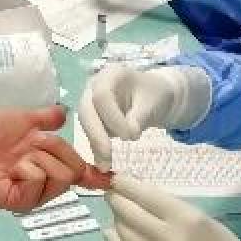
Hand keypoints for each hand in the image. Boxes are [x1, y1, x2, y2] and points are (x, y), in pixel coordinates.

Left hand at [0, 105, 111, 211]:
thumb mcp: (24, 119)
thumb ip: (46, 118)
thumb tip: (65, 114)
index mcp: (47, 163)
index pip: (77, 172)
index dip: (95, 176)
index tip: (111, 179)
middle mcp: (43, 181)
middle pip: (72, 169)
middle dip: (55, 150)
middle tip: (30, 144)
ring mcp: (31, 193)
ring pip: (58, 175)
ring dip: (38, 158)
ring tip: (16, 158)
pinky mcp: (18, 201)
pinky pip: (38, 182)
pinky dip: (28, 170)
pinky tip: (12, 169)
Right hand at [78, 64, 210, 170]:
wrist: (154, 97)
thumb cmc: (155, 96)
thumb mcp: (153, 104)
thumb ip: (139, 118)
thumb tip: (128, 136)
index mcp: (111, 75)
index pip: (102, 96)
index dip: (112, 118)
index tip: (130, 137)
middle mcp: (94, 86)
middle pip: (86, 110)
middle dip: (96, 135)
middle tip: (107, 158)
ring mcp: (90, 101)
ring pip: (86, 124)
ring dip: (95, 144)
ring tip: (105, 166)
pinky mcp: (92, 117)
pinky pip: (91, 133)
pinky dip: (96, 148)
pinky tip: (103, 164)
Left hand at [104, 175, 240, 240]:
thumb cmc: (218, 240)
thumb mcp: (197, 215)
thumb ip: (166, 205)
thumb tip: (134, 191)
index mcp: (184, 216)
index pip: (145, 195)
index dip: (125, 184)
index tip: (115, 176)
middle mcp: (168, 236)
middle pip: (129, 212)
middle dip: (116, 198)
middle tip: (112, 191)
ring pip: (123, 232)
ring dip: (116, 217)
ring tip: (117, 210)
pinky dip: (113, 240)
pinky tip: (111, 231)